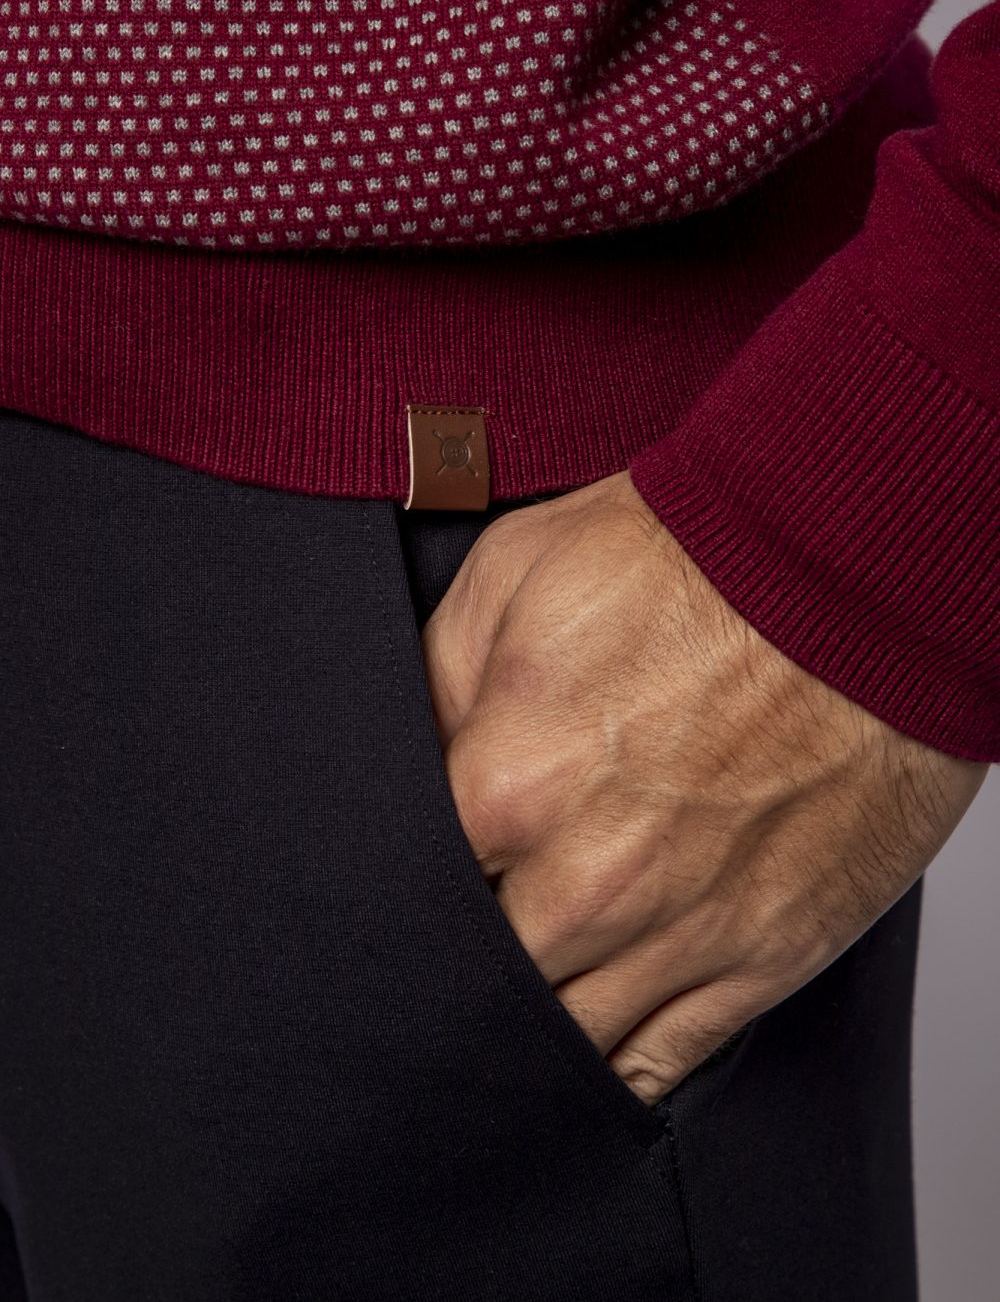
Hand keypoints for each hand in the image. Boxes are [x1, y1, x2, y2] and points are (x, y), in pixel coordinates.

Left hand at [420, 471, 989, 1105]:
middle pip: (474, 979)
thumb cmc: (697, 559)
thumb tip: (404, 755)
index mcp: (509, 783)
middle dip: (449, 965)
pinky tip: (579, 1057)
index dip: (388, 889)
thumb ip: (436, 678)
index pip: (399, 891)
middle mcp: (588, 882)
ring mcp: (680, 931)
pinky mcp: (762, 956)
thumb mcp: (515, 569)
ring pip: (560, 1040)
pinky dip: (610, 1075)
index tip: (394, 881)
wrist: (855, 574)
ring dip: (522, 1031)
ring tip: (502, 1005)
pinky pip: (660, 1063)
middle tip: (440, 945)